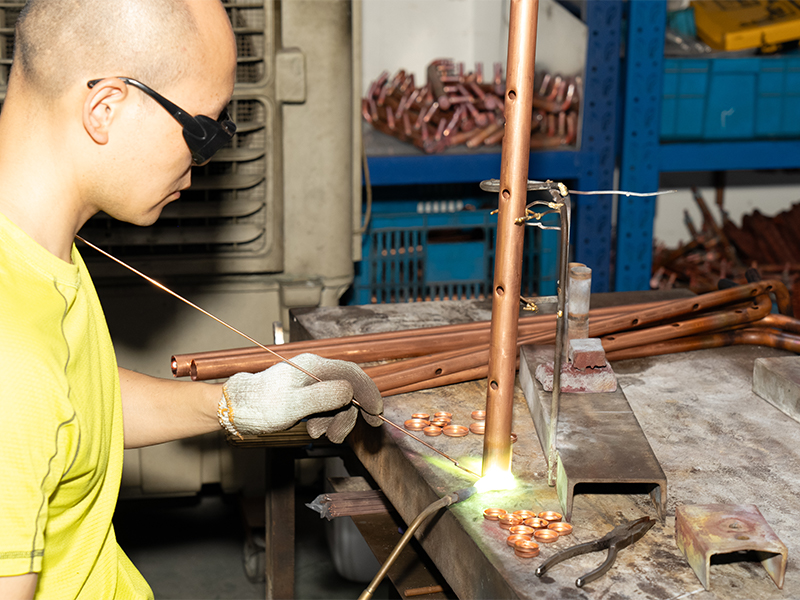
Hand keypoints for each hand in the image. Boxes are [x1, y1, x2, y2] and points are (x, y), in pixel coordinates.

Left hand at [218, 353, 382, 442]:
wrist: (237, 410)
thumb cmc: (260, 406)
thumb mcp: (293, 405)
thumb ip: (323, 397)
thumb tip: (349, 391)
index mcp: (313, 366)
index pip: (352, 374)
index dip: (368, 392)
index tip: (376, 413)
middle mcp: (315, 371)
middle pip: (347, 391)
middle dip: (346, 415)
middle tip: (337, 435)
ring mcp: (311, 383)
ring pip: (338, 402)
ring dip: (334, 422)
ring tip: (317, 434)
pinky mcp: (307, 395)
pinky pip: (327, 407)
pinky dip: (325, 421)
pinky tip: (313, 430)